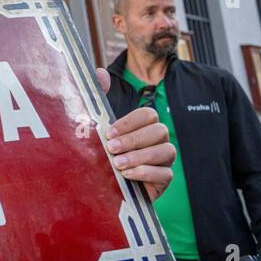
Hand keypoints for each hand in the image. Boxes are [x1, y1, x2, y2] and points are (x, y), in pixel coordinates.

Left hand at [96, 68, 174, 201]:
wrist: (100, 188)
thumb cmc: (100, 155)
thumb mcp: (95, 128)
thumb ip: (98, 99)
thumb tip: (99, 72)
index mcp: (142, 126)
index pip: (148, 114)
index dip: (130, 122)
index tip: (108, 132)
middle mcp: (157, 140)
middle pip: (159, 131)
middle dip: (133, 140)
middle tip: (111, 148)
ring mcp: (163, 160)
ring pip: (165, 151)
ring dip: (139, 157)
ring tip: (117, 164)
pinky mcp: (164, 180)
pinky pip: (165, 174)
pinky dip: (146, 173)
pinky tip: (128, 175)